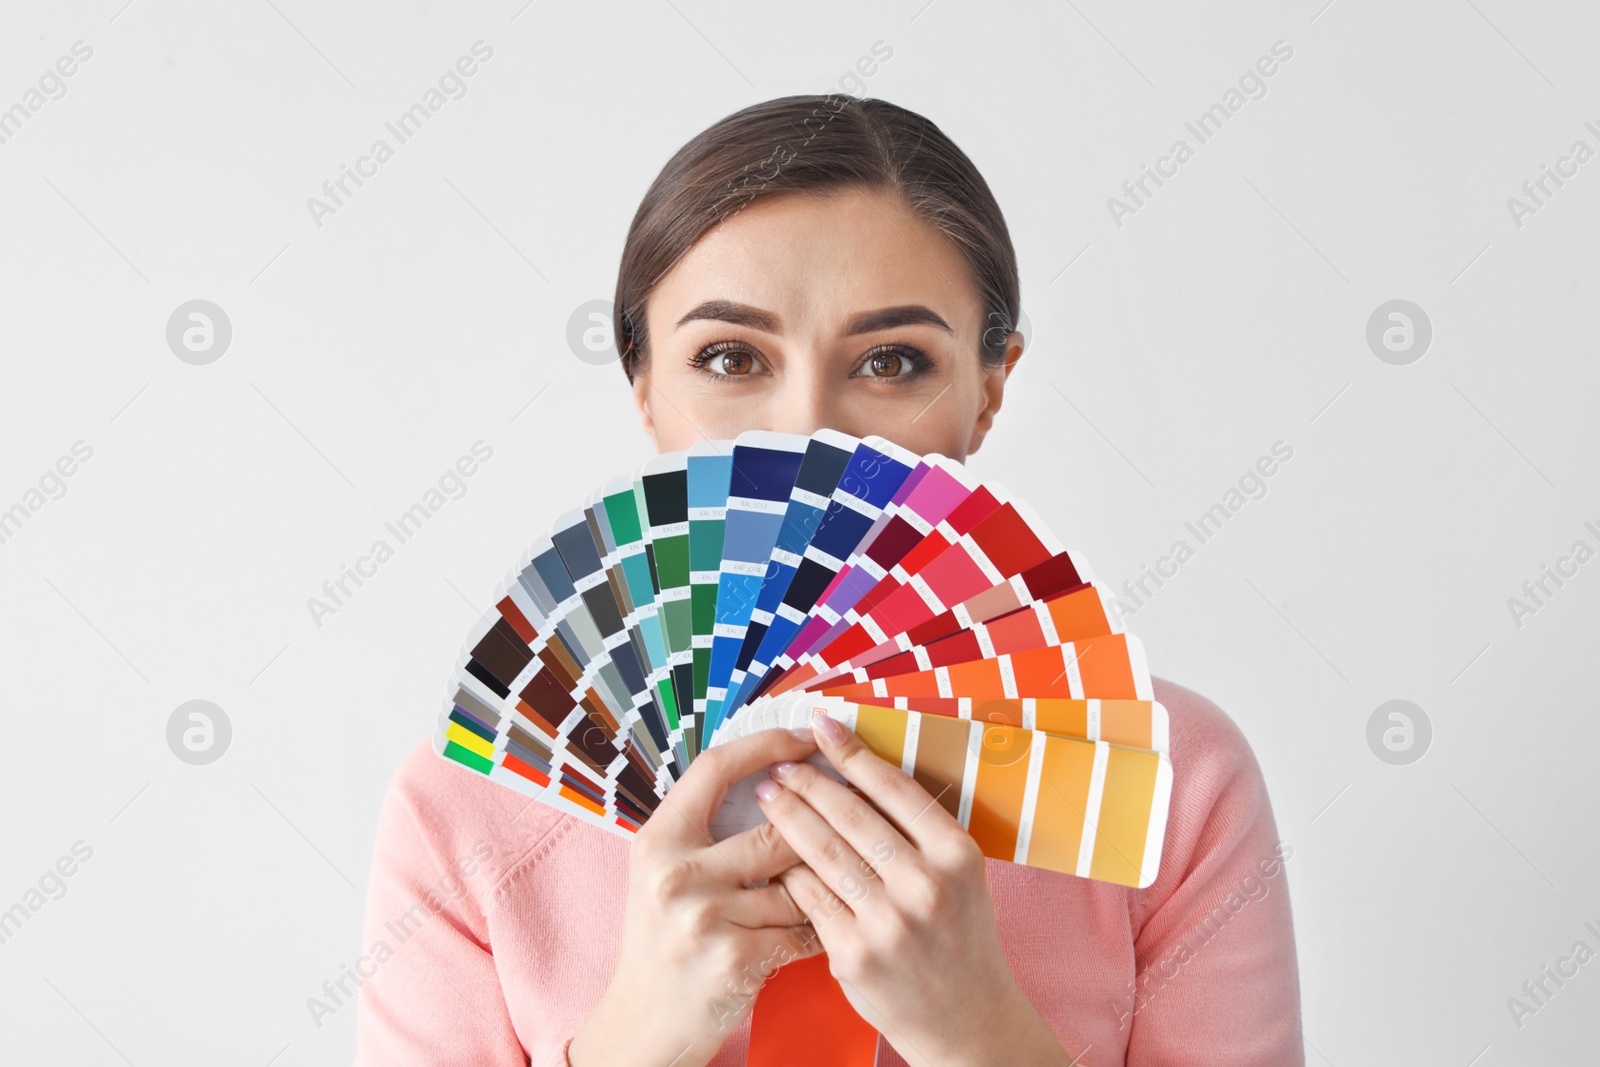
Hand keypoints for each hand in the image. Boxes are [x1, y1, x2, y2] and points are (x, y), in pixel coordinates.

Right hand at [568, 727, 825, 1066]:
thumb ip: (707, 830)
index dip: (767, 743)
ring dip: (821, 887)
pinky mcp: (736, 959)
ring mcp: (705, 918)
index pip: (715, 767)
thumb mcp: (664, 873)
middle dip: (819, 829)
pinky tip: (828, 930)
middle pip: (775, 828)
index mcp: (658, 840)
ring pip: (797, 883)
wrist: (643, 1023)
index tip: (808, 737)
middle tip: (855, 816)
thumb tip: (781, 777)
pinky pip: (803, 930)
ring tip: (840, 885)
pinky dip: (820, 930)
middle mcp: (676, 874)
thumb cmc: (664, 941)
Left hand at [760, 710, 1072, 1066]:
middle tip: (779, 765)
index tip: (822, 725)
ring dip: (787, 818)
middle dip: (808, 783)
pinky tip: (773, 854)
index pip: (895, 789)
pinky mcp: (855, 954)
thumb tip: (860, 769)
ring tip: (767, 797)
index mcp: (957, 855)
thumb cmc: (960, 937)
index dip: (853, 753)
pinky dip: (788, 871)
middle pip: (851, 816)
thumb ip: (920, 831)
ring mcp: (888, 922)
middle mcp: (925, 885)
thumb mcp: (961, 876)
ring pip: (823, 853)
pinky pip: (810, 898)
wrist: (967, 1019)